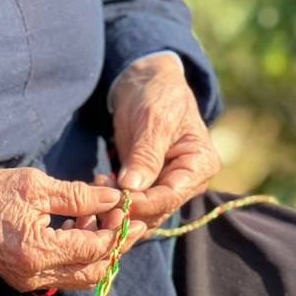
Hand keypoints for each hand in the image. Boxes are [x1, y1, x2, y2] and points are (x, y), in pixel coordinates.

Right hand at [0, 169, 145, 291]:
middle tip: (129, 221)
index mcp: (38, 250)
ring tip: (102, 218)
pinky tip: (79, 227)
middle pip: (93, 271)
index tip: (136, 214)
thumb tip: (115, 199)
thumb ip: (79, 196)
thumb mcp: (37, 185)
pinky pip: (63, 274)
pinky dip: (78, 255)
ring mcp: (28, 281)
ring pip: (81, 277)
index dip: (119, 231)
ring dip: (98, 252)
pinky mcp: (23, 279)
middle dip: (115, 246)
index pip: (94, 248)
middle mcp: (35, 274)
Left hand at [107, 53, 219, 227]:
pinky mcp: (149, 184)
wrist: (146, 83)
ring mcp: (168, 184)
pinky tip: (98, 186)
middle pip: (157, 210)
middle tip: (98, 199)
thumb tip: (132, 187)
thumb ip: (146, 155)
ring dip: (118, 207)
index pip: (171, 196)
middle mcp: (188, 181)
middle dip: (128, 208)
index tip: (116, 200)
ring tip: (96, 188)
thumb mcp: (154, 120)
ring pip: (144, 212)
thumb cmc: (158, 95)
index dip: (143, 203)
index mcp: (200, 165)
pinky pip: (134, 202)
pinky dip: (115, 200)